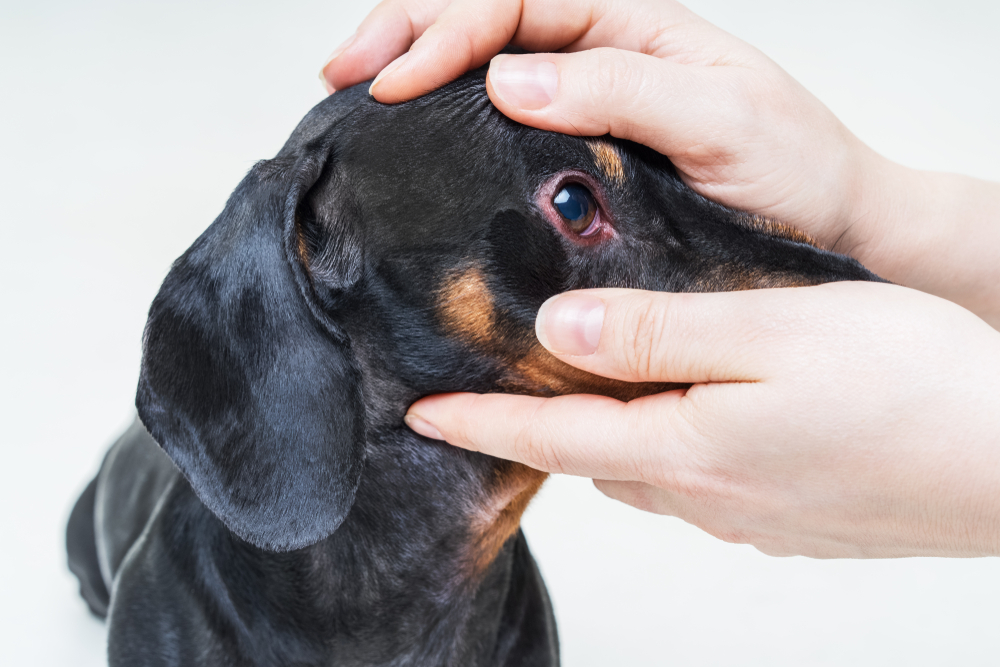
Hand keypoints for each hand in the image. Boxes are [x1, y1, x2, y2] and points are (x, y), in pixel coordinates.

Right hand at [322, 0, 999, 327]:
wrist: (832, 229)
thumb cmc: (794, 169)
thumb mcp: (721, 118)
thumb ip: (622, 89)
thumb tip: (509, 79)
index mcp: (632, 25)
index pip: (515, 1)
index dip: (446, 32)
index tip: (393, 80)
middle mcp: (601, 55)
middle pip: (484, 16)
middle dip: (406, 32)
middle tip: (342, 71)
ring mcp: (586, 105)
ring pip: (483, 65)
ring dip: (415, 67)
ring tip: (356, 89)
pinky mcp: (580, 158)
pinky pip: (501, 125)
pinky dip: (449, 123)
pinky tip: (415, 138)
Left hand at [404, 283, 999, 557]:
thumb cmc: (908, 385)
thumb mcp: (772, 330)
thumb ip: (657, 333)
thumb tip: (558, 335)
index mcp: (686, 447)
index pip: (551, 439)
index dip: (479, 424)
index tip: (421, 416)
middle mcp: (706, 495)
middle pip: (593, 459)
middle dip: (541, 430)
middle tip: (506, 390)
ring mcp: (750, 516)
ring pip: (647, 471)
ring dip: (609, 437)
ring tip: (596, 393)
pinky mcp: (791, 521)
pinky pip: (701, 484)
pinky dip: (672, 449)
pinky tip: (695, 418)